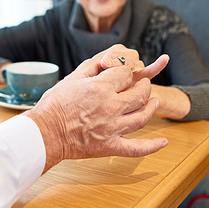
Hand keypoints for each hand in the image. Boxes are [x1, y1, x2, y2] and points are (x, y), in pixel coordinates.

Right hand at [23, 48, 168, 171]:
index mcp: (101, 88)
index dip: (127, 70)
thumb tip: (108, 59)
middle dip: (144, 84)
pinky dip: (152, 146)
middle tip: (144, 82)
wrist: (45, 132)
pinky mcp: (110, 146)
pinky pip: (137, 148)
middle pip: (140, 93)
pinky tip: (163, 142)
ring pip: (143, 116)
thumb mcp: (72, 78)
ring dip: (152, 106)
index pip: (126, 73)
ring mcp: (113, 128)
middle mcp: (111, 107)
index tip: (124, 72)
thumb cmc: (54, 104)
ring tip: (154, 100)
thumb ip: (92, 66)